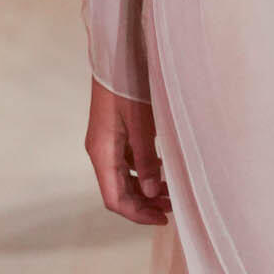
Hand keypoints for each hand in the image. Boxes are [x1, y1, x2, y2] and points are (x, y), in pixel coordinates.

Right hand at [86, 80, 169, 224]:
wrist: (118, 54)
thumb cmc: (128, 85)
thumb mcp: (141, 124)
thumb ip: (144, 159)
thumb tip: (150, 192)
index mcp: (101, 152)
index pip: (115, 199)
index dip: (137, 214)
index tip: (163, 219)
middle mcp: (100, 150)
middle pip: (119, 191)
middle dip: (144, 204)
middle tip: (173, 208)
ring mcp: (107, 141)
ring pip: (124, 176)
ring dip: (145, 188)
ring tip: (172, 192)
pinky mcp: (115, 132)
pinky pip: (127, 161)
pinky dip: (144, 171)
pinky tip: (163, 169)